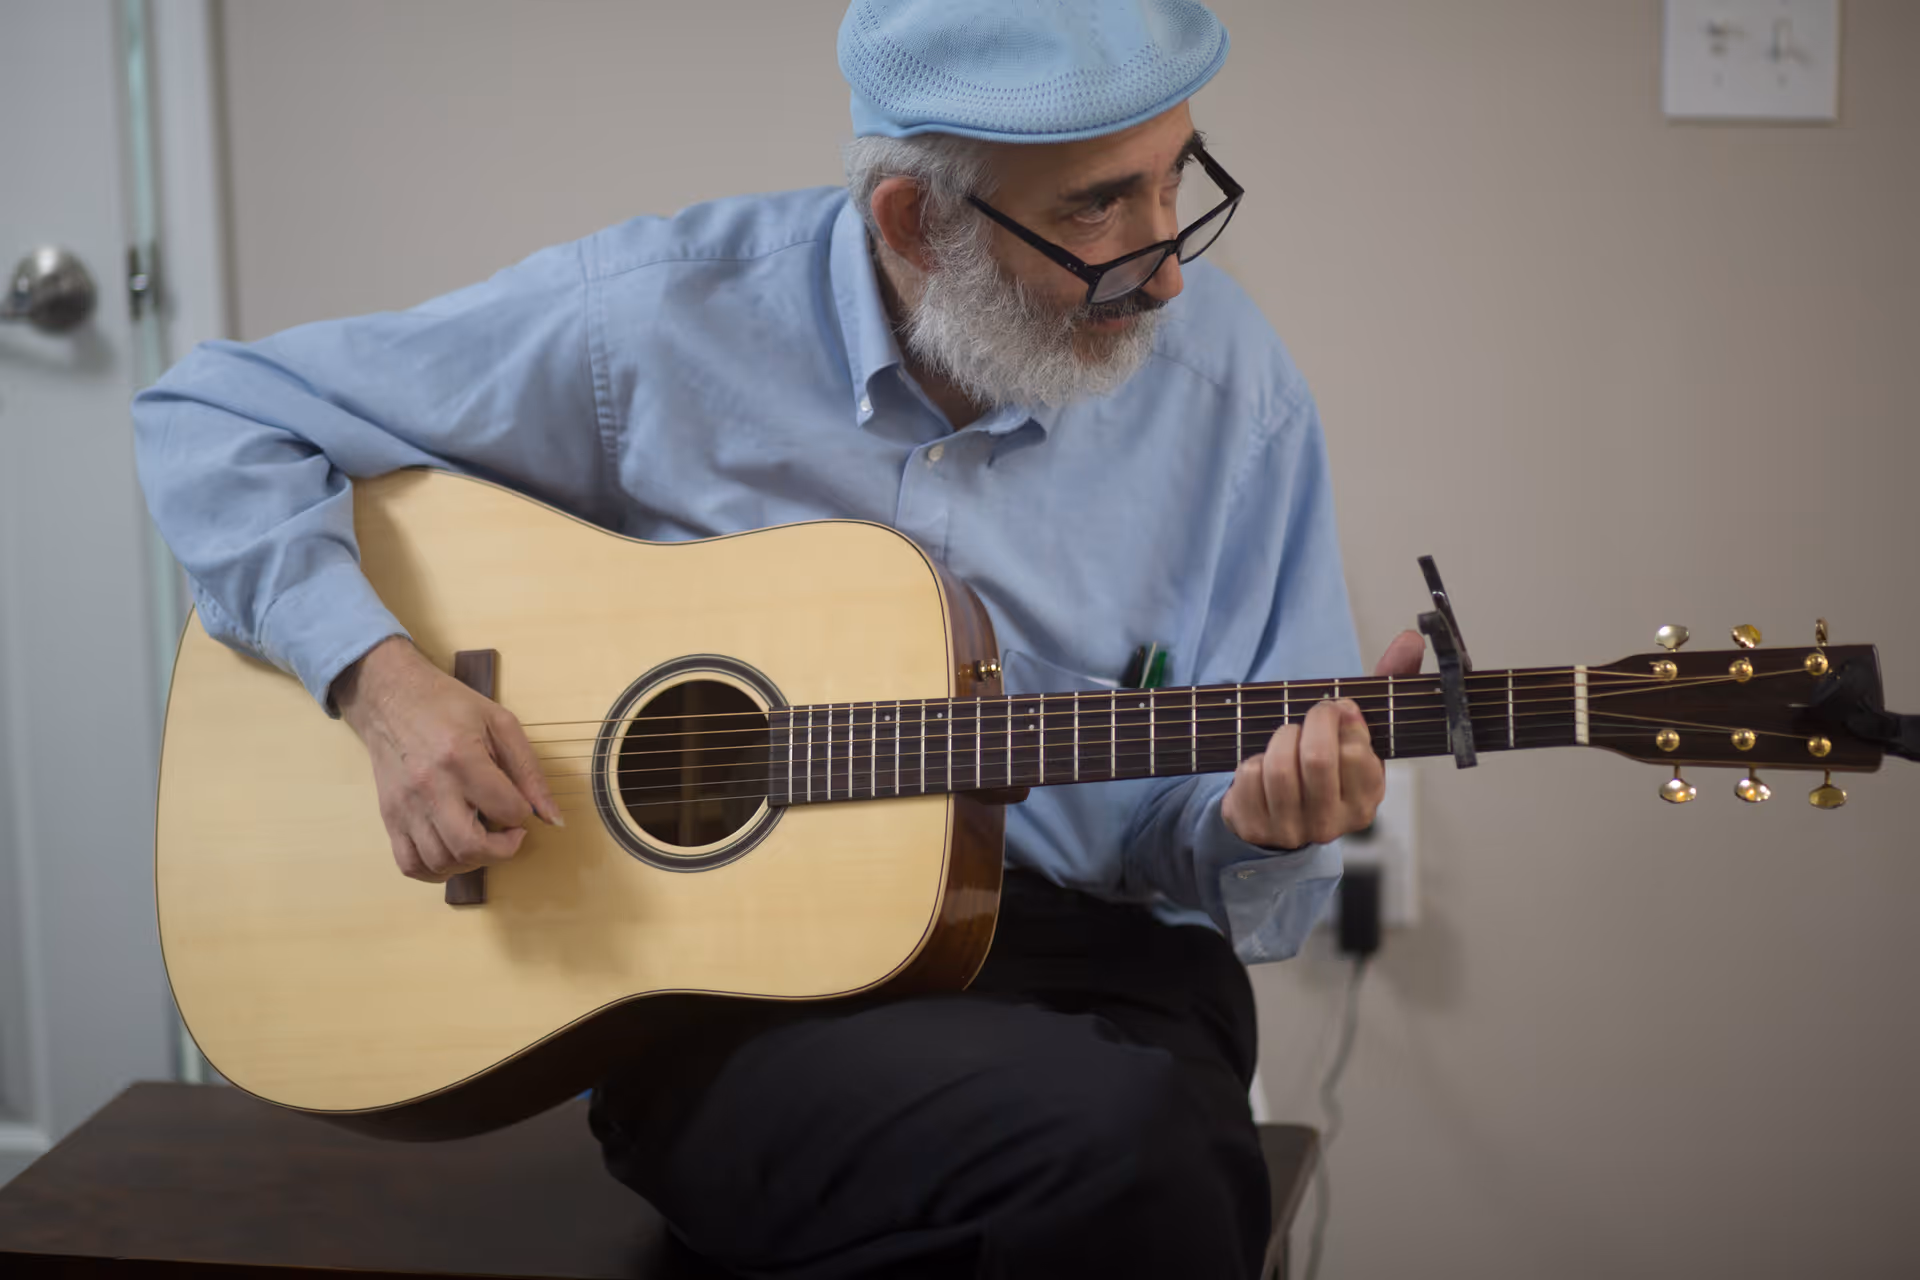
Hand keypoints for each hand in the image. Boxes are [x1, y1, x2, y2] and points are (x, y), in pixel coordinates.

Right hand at [332, 637, 560, 881]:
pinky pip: (410, 865)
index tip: (521, 806)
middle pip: (470, 847)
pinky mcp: (389, 817)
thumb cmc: (448, 706)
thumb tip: (553, 817)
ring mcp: (405, 806)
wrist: (391, 697)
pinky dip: (436, 871)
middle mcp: (430, 786)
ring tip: (482, 840)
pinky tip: (453, 853)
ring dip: (471, 862)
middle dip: (502, 851)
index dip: (523, 814)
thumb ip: (530, 772)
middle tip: (509, 835)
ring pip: (440, 862)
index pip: (507, 809)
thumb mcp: (500, 724)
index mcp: (461, 757)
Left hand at [1220, 629, 1424, 849]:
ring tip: (1288, 737)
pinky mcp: (1255, 826)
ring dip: (1280, 739)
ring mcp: (1292, 829)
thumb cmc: (1327, 764)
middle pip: (1317, 759)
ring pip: (1280, 768)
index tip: (1338, 711)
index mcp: (1366, 799)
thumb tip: (1411, 638)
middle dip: (1310, 722)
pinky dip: (1252, 760)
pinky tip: (1264, 765)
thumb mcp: (1360, 732)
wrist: (1280, 814)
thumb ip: (1389, 683)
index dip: (1340, 719)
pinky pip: (1249, 778)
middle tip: (1311, 715)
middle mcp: (1333, 822)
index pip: (1356, 752)